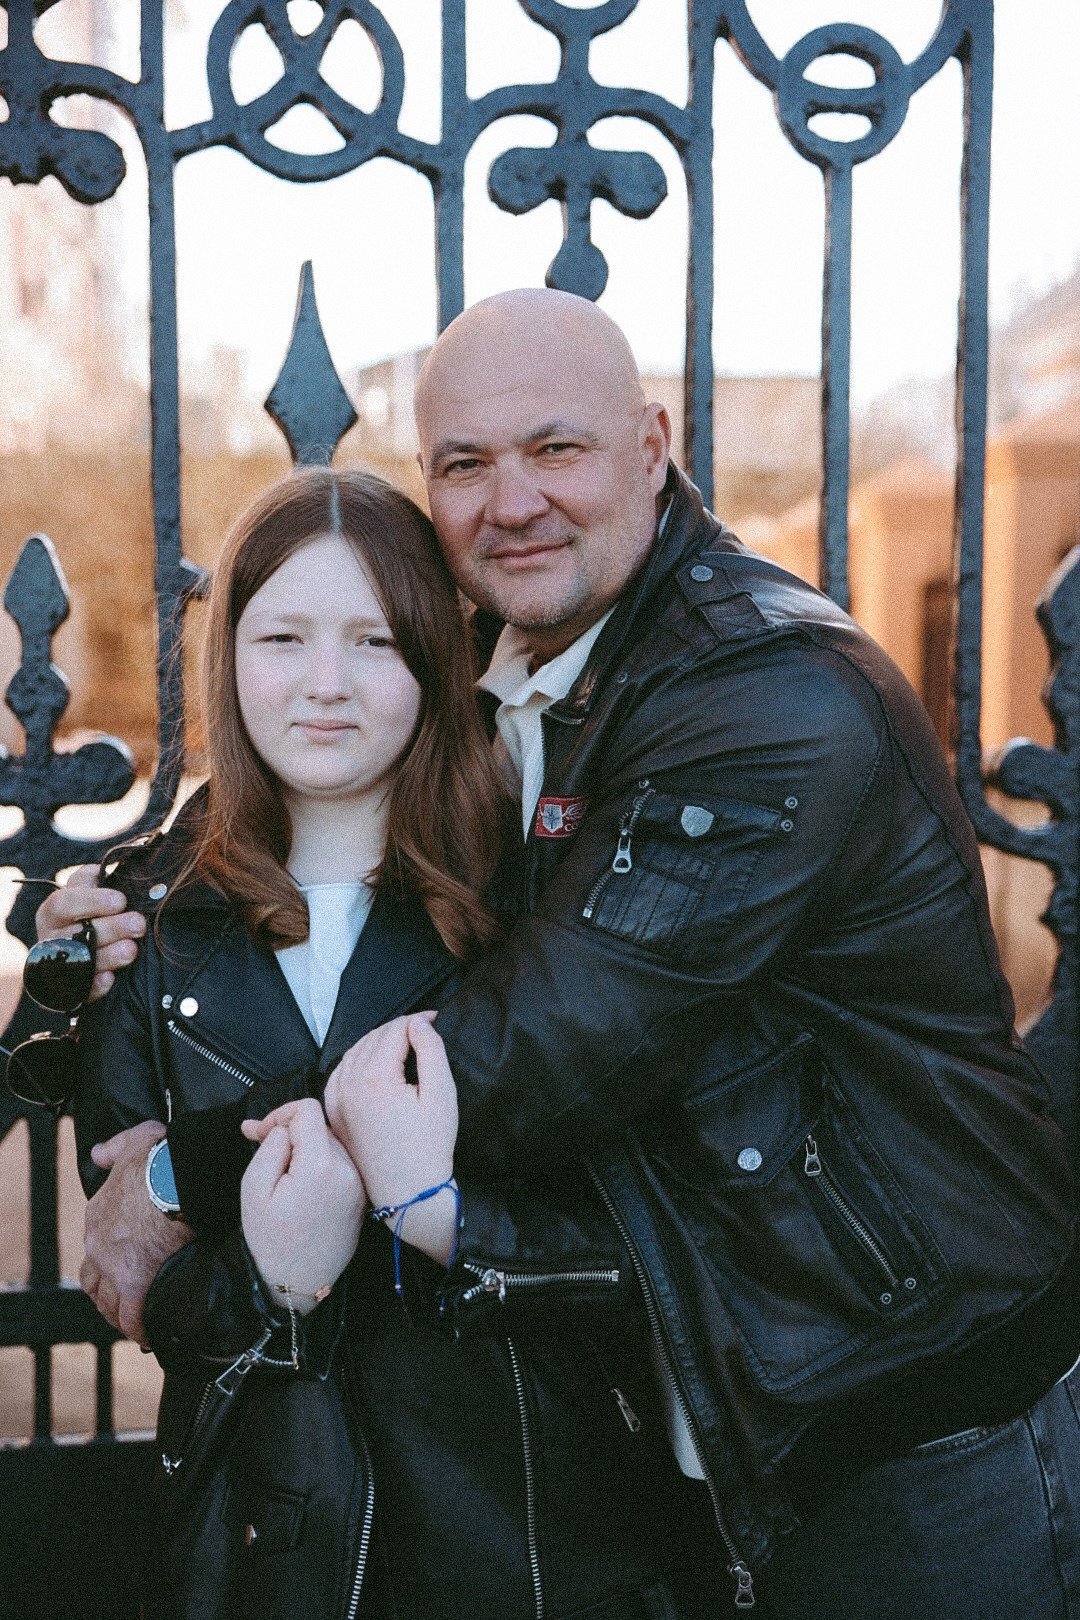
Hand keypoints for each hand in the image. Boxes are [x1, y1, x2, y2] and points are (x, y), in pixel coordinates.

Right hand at [35, 865, 145, 1000]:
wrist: (85, 951)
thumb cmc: (96, 912)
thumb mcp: (94, 891)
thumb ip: (103, 880)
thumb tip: (134, 863)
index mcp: (56, 909)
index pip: (65, 902)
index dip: (93, 900)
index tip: (121, 900)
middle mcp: (52, 936)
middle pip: (75, 932)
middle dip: (111, 928)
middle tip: (138, 924)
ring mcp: (58, 963)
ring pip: (79, 960)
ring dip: (108, 955)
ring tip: (132, 950)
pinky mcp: (68, 989)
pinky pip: (78, 991)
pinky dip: (94, 986)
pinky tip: (110, 980)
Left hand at [81, 1121, 192, 1345]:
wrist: (176, 1178)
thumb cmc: (161, 1159)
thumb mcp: (133, 1142)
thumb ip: (114, 1148)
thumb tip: (99, 1153)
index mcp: (98, 1213)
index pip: (95, 1245)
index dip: (107, 1259)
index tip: (123, 1266)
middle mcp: (98, 1244)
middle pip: (93, 1281)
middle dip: (106, 1293)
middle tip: (124, 1301)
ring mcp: (113, 1266)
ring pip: (109, 1303)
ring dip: (120, 1315)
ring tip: (137, 1322)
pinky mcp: (135, 1283)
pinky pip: (133, 1316)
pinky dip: (139, 1328)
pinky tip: (149, 1335)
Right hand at [240, 1099, 364, 1311]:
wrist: (297, 1285)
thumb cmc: (270, 1240)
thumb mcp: (254, 1188)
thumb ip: (271, 1146)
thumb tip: (285, 1126)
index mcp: (322, 1165)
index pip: (308, 1109)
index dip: (279, 1114)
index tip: (258, 1133)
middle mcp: (349, 1170)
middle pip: (320, 1125)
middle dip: (291, 1132)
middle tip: (260, 1145)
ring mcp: (359, 1183)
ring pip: (330, 1143)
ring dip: (306, 1148)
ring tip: (280, 1172)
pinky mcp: (362, 1195)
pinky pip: (340, 1163)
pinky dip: (320, 1164)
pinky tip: (300, 1183)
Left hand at [324, 1013, 458, 1265]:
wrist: (408, 1193)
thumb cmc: (429, 1149)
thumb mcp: (441, 1095)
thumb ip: (431, 1051)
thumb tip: (419, 1025)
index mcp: (373, 1079)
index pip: (395, 1030)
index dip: (418, 1021)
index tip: (436, 1020)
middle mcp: (348, 1086)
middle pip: (374, 1037)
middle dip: (400, 1028)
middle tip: (425, 1030)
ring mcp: (337, 1100)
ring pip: (356, 1051)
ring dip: (380, 1041)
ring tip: (406, 1043)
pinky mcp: (335, 1112)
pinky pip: (343, 1071)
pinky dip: (361, 1059)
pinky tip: (379, 1063)